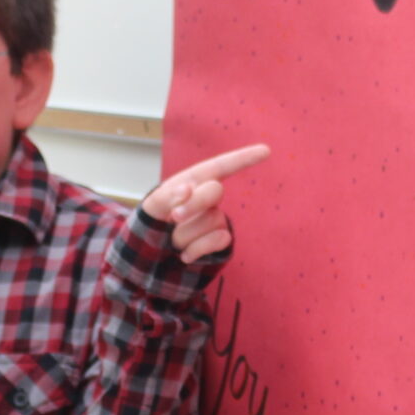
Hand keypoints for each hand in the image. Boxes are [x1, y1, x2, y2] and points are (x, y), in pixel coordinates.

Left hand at [141, 144, 269, 262]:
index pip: (218, 167)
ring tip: (172, 241)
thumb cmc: (149, 229)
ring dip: (186, 234)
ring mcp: (215, 220)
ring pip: (212, 220)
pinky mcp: (220, 241)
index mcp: (189, 184)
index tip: (266, 150)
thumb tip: (188, 189)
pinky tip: (184, 255)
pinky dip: (198, 249)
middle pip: (215, 191)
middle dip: (194, 204)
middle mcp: (205, 199)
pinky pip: (219, 239)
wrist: (149, 263)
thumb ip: (164, 197)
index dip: (242, 158)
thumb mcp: (150, 210)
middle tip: (174, 218)